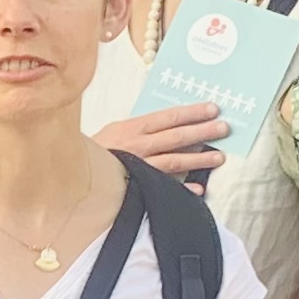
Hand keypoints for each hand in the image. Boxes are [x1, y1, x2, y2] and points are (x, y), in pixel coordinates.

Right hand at [92, 101, 228, 183]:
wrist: (74, 173)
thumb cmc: (99, 150)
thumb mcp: (117, 131)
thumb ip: (141, 127)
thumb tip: (171, 121)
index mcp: (134, 128)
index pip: (168, 117)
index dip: (192, 113)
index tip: (213, 109)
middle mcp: (139, 146)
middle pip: (176, 137)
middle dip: (202, 131)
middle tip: (224, 128)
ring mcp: (139, 166)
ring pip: (174, 161)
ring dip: (198, 159)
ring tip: (219, 157)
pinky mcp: (138, 185)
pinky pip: (165, 187)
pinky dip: (183, 189)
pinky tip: (199, 189)